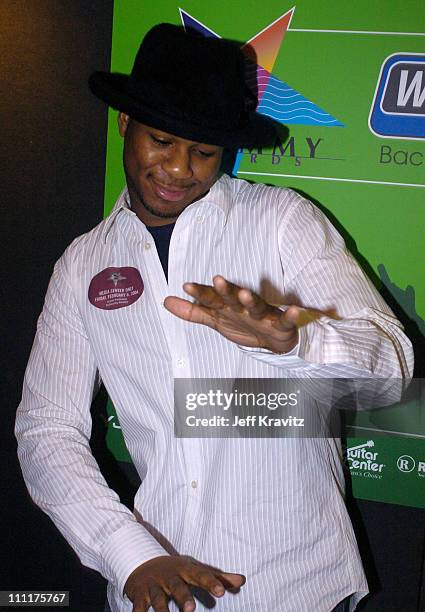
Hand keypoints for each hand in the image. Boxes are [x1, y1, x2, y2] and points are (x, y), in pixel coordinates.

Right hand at [124, 555, 244, 610]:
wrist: (142, 560)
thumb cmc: (176, 571)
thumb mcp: (195, 570)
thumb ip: (218, 577)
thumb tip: (243, 580)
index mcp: (185, 570)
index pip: (200, 575)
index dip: (210, 583)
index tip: (221, 593)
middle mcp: (170, 577)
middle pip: (177, 586)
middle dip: (183, 597)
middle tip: (190, 610)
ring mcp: (153, 586)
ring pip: (157, 599)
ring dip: (162, 609)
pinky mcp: (139, 596)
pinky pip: (138, 608)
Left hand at [164, 275, 302, 353]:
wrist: (273, 339)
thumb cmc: (243, 324)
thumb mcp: (215, 320)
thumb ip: (192, 312)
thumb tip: (165, 301)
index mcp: (228, 306)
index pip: (212, 298)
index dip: (200, 293)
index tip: (186, 285)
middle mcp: (244, 306)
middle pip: (233, 297)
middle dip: (226, 290)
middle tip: (217, 279)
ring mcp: (263, 314)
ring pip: (257, 305)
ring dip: (252, 300)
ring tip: (246, 293)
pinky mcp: (280, 323)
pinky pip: (285, 320)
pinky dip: (290, 315)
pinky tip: (294, 310)